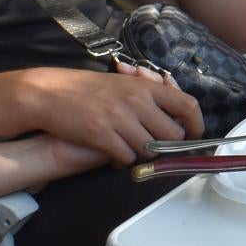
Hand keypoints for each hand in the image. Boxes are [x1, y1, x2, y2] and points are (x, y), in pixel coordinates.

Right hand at [18, 66, 204, 164]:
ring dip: (143, 155)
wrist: (48, 93)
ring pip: (150, 151)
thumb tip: (174, 115)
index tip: (193, 137)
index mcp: (145, 87)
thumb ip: (148, 96)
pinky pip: (126, 158)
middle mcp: (136, 101)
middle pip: (172, 136)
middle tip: (153, 148)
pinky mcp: (102, 135)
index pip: (187, 105)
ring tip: (129, 149)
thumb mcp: (122, 84)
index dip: (196, 125)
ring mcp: (119, 118)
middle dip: (166, 147)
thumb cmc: (87, 89)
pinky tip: (114, 155)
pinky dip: (123, 161)